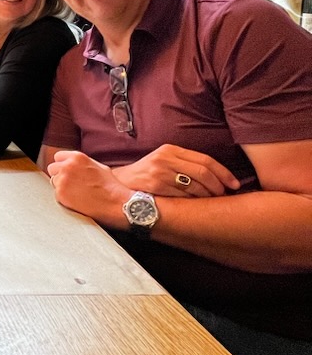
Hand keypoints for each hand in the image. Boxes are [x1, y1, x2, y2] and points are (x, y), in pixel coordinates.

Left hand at [46, 150, 132, 228]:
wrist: (115, 202)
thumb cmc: (110, 186)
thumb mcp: (98, 166)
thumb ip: (81, 164)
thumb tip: (72, 164)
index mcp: (77, 157)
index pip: (58, 157)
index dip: (62, 165)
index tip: (66, 171)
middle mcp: (67, 166)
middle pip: (52, 168)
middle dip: (59, 175)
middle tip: (71, 183)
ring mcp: (63, 180)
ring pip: (53, 181)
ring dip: (61, 186)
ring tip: (77, 192)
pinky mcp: (61, 194)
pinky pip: (56, 194)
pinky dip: (64, 197)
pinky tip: (77, 199)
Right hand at [111, 145, 238, 197]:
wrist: (119, 184)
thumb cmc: (146, 174)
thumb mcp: (163, 161)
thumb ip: (184, 164)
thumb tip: (215, 176)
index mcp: (171, 149)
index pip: (205, 159)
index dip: (223, 173)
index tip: (234, 184)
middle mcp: (166, 158)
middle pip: (203, 172)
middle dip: (218, 186)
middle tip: (223, 195)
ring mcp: (160, 172)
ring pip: (195, 185)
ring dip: (208, 196)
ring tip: (212, 201)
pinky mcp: (155, 185)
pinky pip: (183, 196)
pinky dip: (194, 201)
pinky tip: (196, 205)